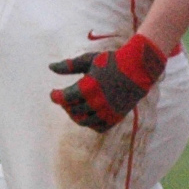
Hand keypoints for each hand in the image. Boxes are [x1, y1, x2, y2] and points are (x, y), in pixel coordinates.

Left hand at [49, 35, 164, 131]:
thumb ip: (68, 66)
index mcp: (88, 87)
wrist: (138, 69)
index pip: (64, 98)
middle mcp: (97, 102)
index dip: (56, 97)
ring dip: (75, 115)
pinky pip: (97, 127)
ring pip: (83, 121)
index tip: (53, 93)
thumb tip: (50, 67)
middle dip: (65, 104)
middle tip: (65, 98)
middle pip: (72, 110)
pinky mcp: (115, 118)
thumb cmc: (111, 62)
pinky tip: (88, 113)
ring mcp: (106, 112)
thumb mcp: (88, 60)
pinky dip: (90, 123)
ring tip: (74, 107)